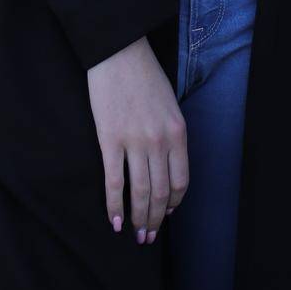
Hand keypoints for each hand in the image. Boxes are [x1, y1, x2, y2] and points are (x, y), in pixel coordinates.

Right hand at [87, 35, 189, 243]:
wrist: (119, 53)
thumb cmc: (145, 77)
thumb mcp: (170, 106)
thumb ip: (170, 136)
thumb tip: (164, 169)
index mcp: (178, 133)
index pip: (180, 181)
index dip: (173, 204)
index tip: (166, 214)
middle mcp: (160, 141)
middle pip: (160, 193)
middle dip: (155, 219)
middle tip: (148, 236)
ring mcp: (134, 142)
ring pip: (139, 192)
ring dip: (138, 218)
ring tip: (134, 234)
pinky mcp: (109, 140)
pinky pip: (114, 182)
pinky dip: (115, 205)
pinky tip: (114, 220)